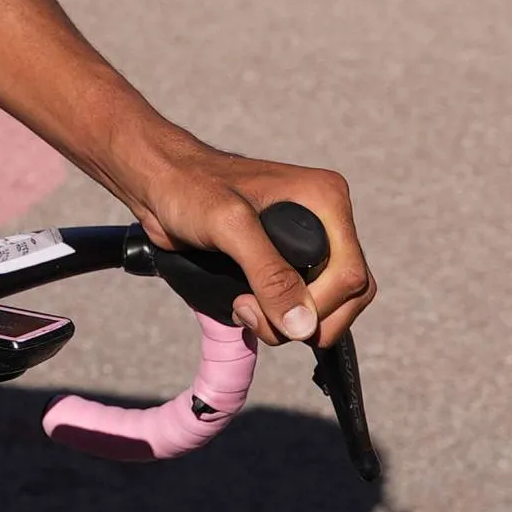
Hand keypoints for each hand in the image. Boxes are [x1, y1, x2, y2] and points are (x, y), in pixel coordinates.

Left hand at [125, 148, 372, 347]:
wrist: (160, 186)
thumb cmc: (191, 188)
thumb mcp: (230, 226)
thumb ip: (269, 273)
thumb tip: (303, 324)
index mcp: (326, 201)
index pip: (351, 276)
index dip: (319, 307)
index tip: (272, 311)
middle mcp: (324, 223)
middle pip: (347, 296)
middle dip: (305, 320)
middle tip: (252, 313)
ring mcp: (305, 245)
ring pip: (324, 307)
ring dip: (287, 324)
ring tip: (242, 307)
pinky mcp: (284, 263)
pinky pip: (300, 306)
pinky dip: (276, 319)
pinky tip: (243, 306)